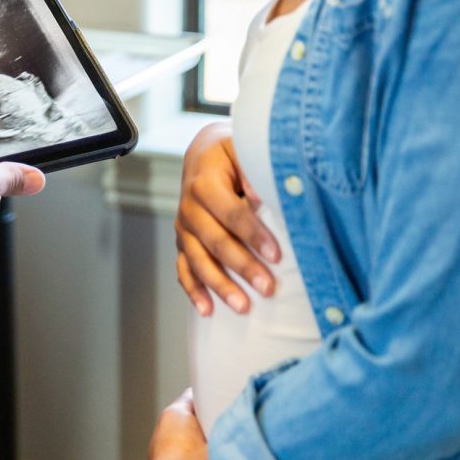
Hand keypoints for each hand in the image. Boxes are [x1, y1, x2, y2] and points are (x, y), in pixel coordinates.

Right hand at [175, 122, 279, 315]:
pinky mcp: (184, 242)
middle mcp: (188, 207)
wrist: (204, 153)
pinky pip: (184, 269)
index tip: (277, 255)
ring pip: (198, 261)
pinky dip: (194, 291)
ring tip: (243, 307)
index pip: (231, 212)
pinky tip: (207, 310)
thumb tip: (264, 196)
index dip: (253, 235)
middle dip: (242, 267)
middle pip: (214, 241)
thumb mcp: (242, 148)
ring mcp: (183, 227)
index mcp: (203, 182)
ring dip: (220, 286)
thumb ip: (253, 169)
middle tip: (267, 288)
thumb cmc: (231, 153)